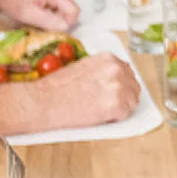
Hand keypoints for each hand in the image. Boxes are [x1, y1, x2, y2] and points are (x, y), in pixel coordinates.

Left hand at [0, 0, 78, 31]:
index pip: (74, 11)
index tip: (53, 28)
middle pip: (70, 9)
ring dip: (55, 17)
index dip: (66, 23)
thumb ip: (49, 21)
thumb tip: (66, 27)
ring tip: (38, 16)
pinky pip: (59, 6)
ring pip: (65, 9)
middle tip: (42, 23)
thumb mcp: (29, 15)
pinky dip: (52, 12)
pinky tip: (39, 12)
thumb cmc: (12, 1)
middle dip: (59, 20)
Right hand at [0, 53, 139, 131]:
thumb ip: (101, 71)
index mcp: (108, 59)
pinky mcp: (115, 106)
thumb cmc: (56, 87)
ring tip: (103, 111)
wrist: (43, 101)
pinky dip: (115, 118)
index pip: (127, 72)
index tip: (115, 92)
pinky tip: (101, 116)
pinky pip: (125, 115)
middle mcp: (116, 70)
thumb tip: (111, 80)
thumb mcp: (83, 68)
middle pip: (133, 86)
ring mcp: (117, 87)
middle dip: (125, 96)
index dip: (122, 84)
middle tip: (110, 104)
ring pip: (132, 102)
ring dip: (122, 108)